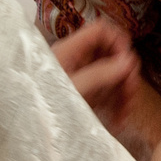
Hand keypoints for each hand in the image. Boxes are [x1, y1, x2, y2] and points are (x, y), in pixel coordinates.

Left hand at [52, 17, 144, 131]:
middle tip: (131, 93)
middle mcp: (77, 60)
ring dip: (124, 93)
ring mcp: (82, 78)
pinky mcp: (85, 95)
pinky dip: (116, 105)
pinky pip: (107, 94)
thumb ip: (100, 74)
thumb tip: (128, 62)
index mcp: (70, 50)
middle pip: (111, 55)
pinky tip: (118, 120)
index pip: (100, 31)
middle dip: (125, 74)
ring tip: (125, 115)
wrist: (29, 129)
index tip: (127, 62)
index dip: (117, 41)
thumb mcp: (73, 88)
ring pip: (112, 76)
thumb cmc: (43, 104)